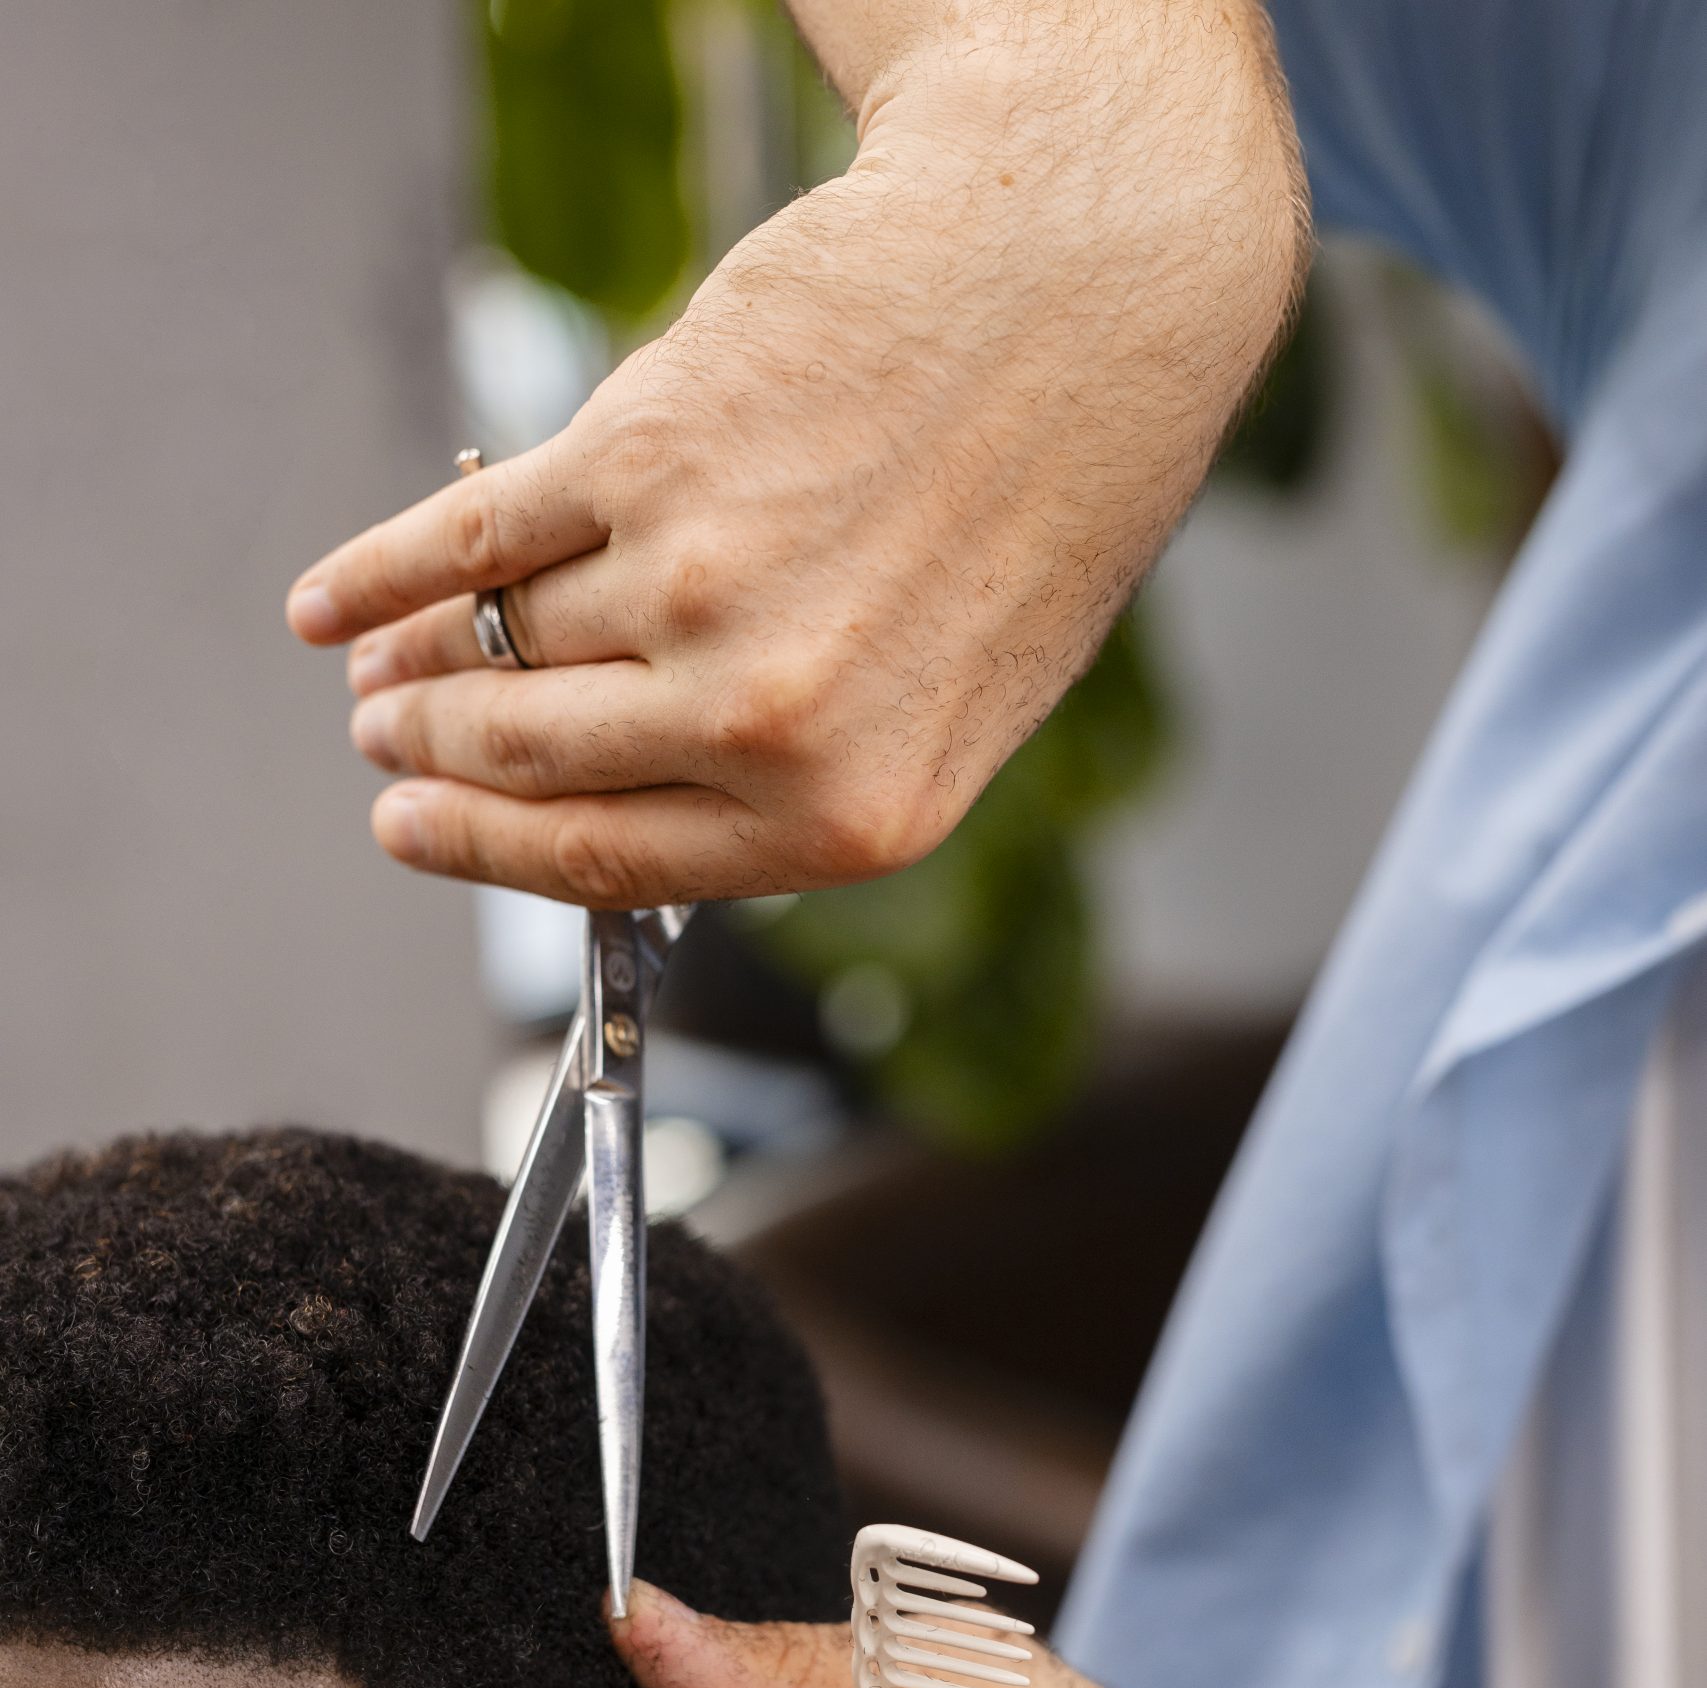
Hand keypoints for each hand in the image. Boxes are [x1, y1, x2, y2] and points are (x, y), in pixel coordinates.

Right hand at [287, 12, 1299, 908]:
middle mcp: (770, 721)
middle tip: (384, 748)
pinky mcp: (646, 456)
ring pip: (502, 647)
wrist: (1082, 289)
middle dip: (432, 760)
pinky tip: (332, 603)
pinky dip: (378, 572)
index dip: (487, 855)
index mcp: (850, 814)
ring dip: (409, 668)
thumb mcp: (944, 694)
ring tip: (371, 671)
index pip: (612, 864)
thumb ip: (789, 766)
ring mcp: (700, 589)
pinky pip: (473, 540)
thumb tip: (612, 786)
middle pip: (534, 760)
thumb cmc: (1033, 492)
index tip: (413, 836)